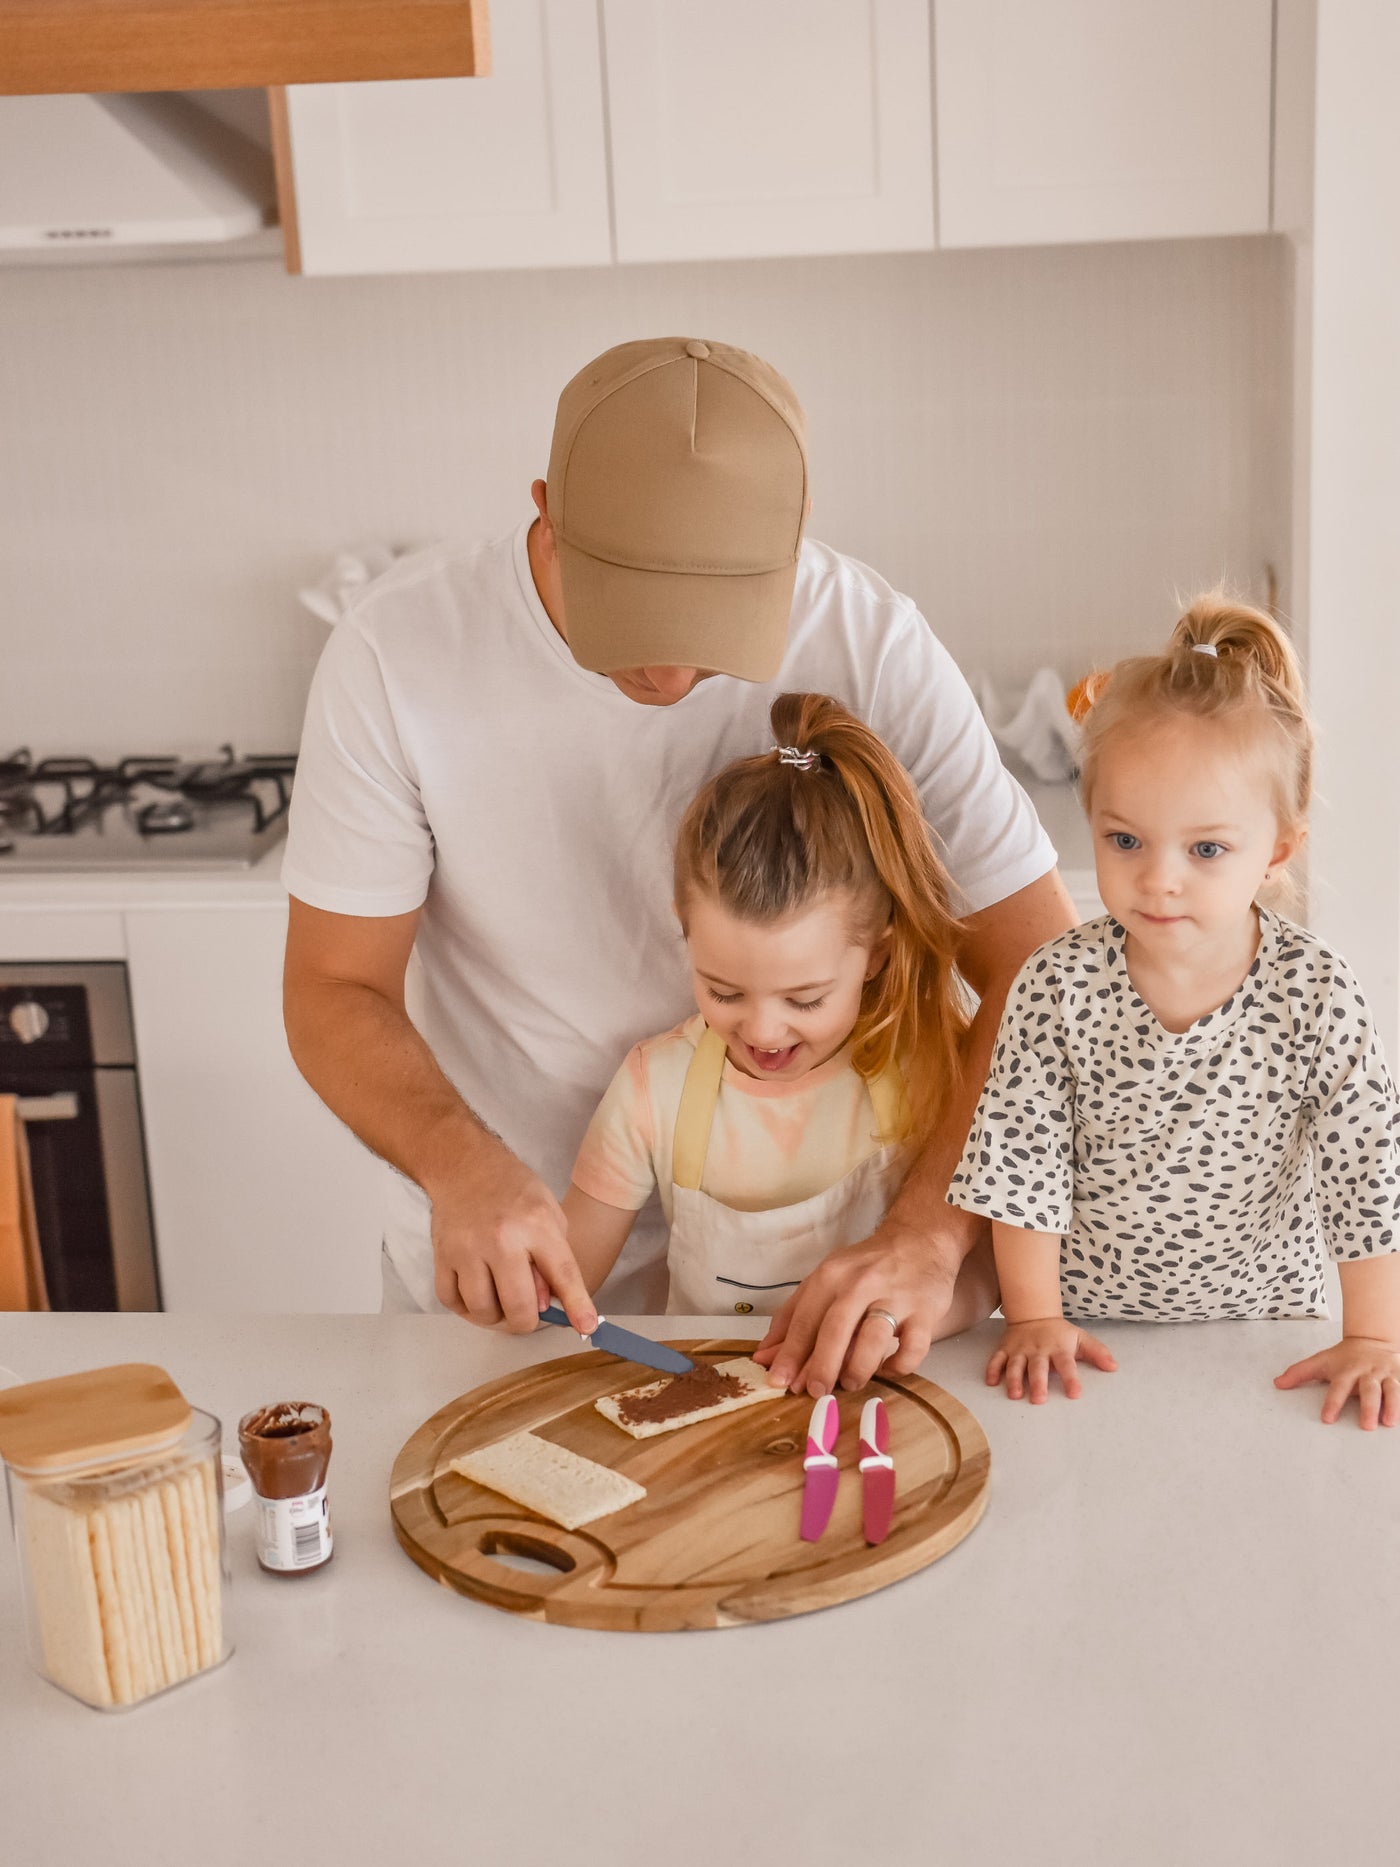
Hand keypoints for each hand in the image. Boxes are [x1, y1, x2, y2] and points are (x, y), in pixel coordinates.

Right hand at [427, 1136, 596, 1335]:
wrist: (464, 1166)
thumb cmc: (513, 1191)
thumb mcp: (549, 1214)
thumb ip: (553, 1260)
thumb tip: (548, 1306)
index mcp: (536, 1224)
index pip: (562, 1274)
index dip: (577, 1305)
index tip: (586, 1326)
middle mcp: (500, 1238)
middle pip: (518, 1306)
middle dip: (527, 1320)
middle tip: (528, 1311)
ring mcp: (466, 1249)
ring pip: (482, 1311)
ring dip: (495, 1316)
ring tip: (500, 1297)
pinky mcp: (441, 1256)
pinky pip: (452, 1302)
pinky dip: (466, 1307)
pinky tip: (477, 1292)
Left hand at [752, 1222, 960, 1396]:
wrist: (919, 1241)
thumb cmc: (865, 1268)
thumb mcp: (824, 1280)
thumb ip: (793, 1316)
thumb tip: (765, 1356)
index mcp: (830, 1276)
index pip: (804, 1319)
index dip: (789, 1354)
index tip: (778, 1382)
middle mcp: (861, 1283)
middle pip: (835, 1330)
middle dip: (821, 1366)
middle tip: (814, 1392)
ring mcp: (896, 1297)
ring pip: (873, 1339)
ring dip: (857, 1369)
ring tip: (849, 1384)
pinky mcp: (925, 1311)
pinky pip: (913, 1347)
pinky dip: (899, 1365)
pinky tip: (888, 1369)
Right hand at [986, 1316, 1117, 1402]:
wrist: (1033, 1313)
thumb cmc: (1060, 1333)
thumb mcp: (1081, 1338)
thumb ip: (1097, 1353)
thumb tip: (1114, 1367)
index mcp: (1059, 1348)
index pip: (1066, 1364)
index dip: (1071, 1379)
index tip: (1075, 1394)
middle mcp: (1038, 1349)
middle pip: (1038, 1367)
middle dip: (1038, 1383)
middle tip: (1039, 1399)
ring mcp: (1020, 1349)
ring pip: (1015, 1365)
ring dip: (1013, 1379)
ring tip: (1015, 1395)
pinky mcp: (1005, 1349)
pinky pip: (996, 1359)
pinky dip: (992, 1369)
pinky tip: (991, 1382)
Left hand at [1273, 1336, 1399, 1428]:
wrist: (1372, 1339)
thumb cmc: (1344, 1356)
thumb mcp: (1320, 1361)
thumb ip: (1299, 1373)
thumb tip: (1277, 1384)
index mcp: (1347, 1371)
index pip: (1338, 1388)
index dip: (1332, 1402)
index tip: (1327, 1419)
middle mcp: (1367, 1373)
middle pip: (1369, 1390)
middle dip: (1368, 1407)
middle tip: (1366, 1426)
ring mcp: (1387, 1374)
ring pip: (1391, 1390)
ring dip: (1392, 1406)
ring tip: (1389, 1423)